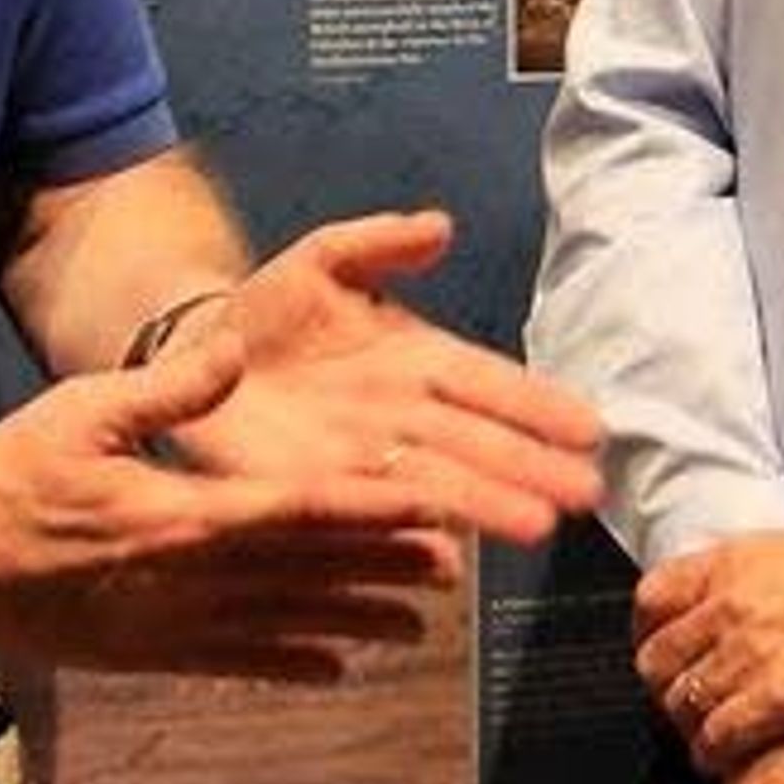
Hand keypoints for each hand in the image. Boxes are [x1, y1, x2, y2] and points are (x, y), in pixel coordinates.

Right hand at [0, 333, 453, 679]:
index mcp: (176, 517)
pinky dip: (287, 665)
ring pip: (279, 624)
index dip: (370, 510)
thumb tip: (236, 352)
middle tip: (455, 567)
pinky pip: (231, 663)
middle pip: (303, 574)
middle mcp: (183, 581)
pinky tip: (336, 669)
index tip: (431, 506)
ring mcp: (164, 627)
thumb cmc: (6, 476)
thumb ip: (166, 389)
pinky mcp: (143, 655)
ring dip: (350, 622)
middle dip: (379, 570)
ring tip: (419, 623)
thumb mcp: (80, 411)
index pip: (297, 512)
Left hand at [163, 210, 603, 544]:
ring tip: (538, 525)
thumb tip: (441, 225)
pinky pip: (370, 514)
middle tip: (585, 492)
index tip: (589, 426)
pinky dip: (409, 532)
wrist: (194, 354)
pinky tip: (449, 558)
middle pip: (477, 443)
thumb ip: (381, 243)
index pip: (487, 381)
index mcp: (415, 357)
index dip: (536, 404)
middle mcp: (403, 416)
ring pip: (438, 484)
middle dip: (531, 467)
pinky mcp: (316, 493)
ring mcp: (364, 460)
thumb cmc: (270, 308)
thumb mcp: (325, 259)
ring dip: (488, 505)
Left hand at [638, 521, 783, 769]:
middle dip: (666, 686)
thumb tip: (719, 603)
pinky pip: (717, 739)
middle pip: (657, 660)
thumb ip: (744, 578)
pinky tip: (722, 759)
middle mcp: (730, 607)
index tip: (658, 650)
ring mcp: (751, 655)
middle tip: (685, 700)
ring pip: (682, 705)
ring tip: (706, 734)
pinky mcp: (780, 700)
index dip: (647, 634)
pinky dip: (711, 755)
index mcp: (730, 563)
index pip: (651, 601)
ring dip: (689, 726)